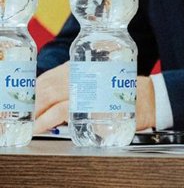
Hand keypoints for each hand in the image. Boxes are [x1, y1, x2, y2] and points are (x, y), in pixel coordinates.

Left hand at [36, 65, 157, 131]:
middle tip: (27, 113)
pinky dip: (50, 119)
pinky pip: (65, 111)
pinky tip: (43, 125)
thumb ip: (80, 80)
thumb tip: (54, 95)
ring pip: (53, 98)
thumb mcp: (101, 77)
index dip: (36, 88)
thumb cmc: (123, 89)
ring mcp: (88, 89)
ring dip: (38, 112)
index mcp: (85, 65)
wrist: (148, 98)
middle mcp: (85, 73)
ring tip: (31, 122)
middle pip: (48, 86)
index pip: (50, 76)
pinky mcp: (92, 105)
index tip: (28, 99)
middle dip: (34, 102)